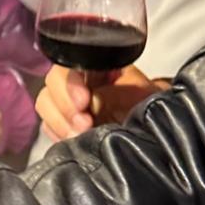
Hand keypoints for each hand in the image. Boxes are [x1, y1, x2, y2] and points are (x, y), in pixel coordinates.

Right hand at [36, 64, 162, 140]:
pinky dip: (58, 134)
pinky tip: (73, 141)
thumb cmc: (152, 108)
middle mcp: (80, 80)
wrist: (158, 132)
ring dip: (59, 122)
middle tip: (84, 124)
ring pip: (46, 104)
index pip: (70, 63)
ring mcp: (70, 102)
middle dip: (64, 106)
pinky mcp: (65, 124)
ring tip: (79, 136)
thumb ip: (116, 93)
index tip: (84, 102)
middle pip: (53, 83)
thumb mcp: (141, 95)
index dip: (70, 83)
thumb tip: (93, 100)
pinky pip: (48, 126)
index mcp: (97, 64)